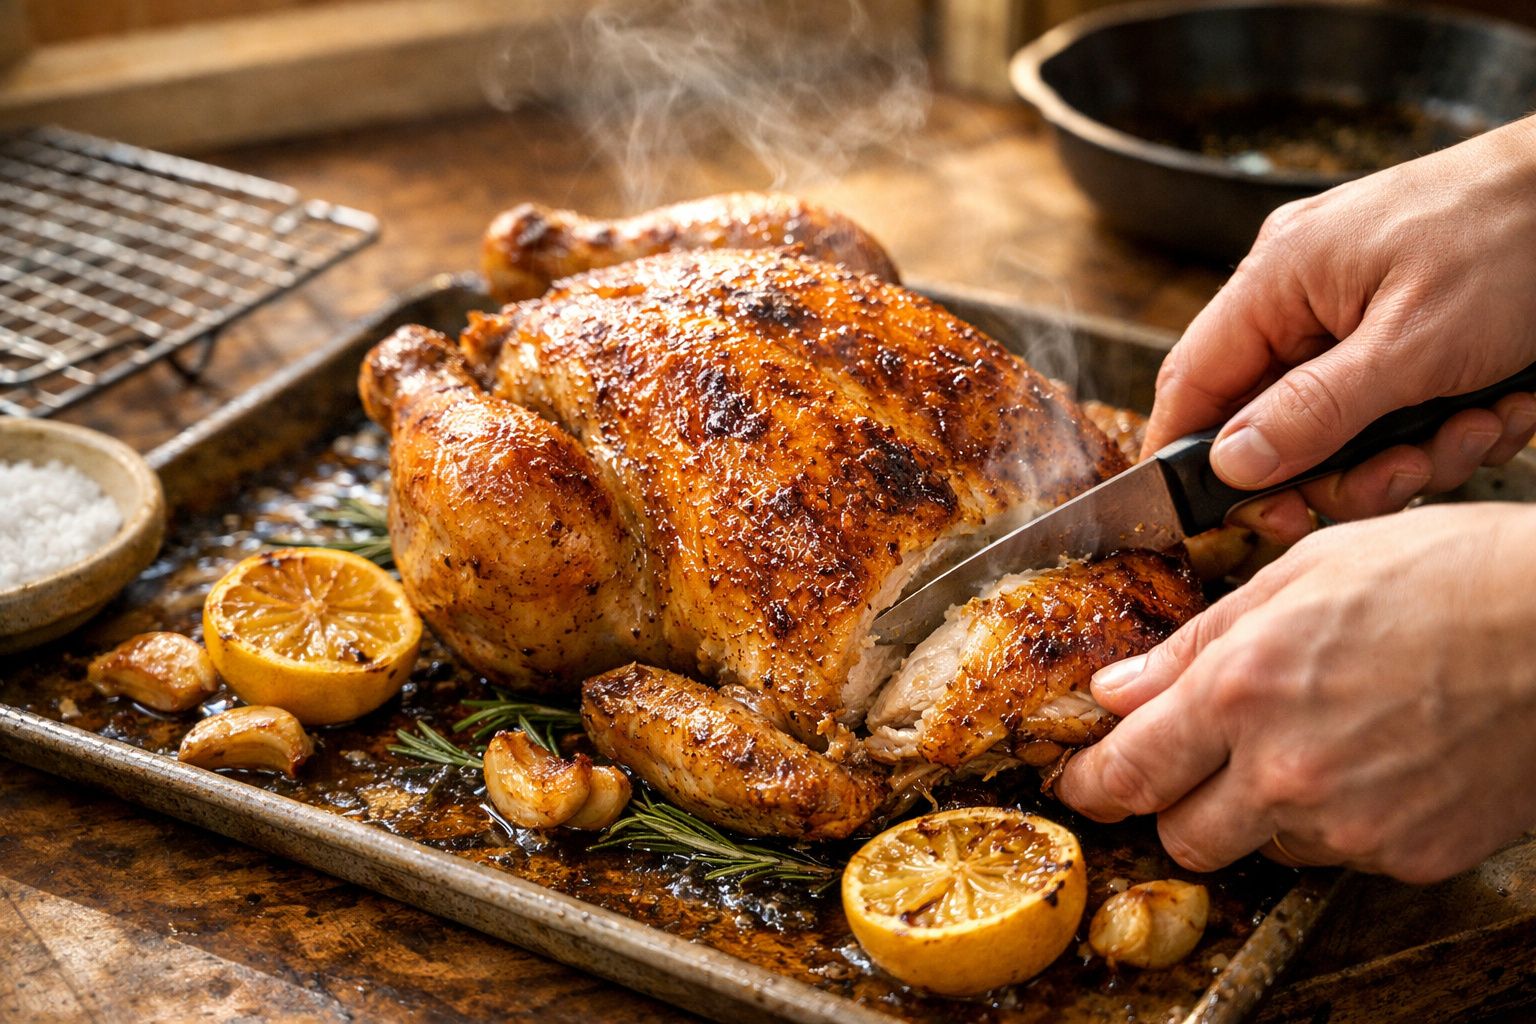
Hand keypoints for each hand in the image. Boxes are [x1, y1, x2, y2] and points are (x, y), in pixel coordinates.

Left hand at [1056, 503, 1535, 882]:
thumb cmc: (1449, 575)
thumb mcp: (1303, 572)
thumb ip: (1196, 643)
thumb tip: (1118, 689)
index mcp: (1243, 690)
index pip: (1129, 772)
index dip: (1092, 784)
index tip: (1082, 782)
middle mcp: (1287, 772)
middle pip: (1183, 836)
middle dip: (1174, 804)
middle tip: (1193, 764)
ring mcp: (1353, 825)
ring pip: (1263, 846)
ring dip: (1261, 808)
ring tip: (1312, 738)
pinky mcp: (1411, 855)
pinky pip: (1341, 854)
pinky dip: (1338, 818)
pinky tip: (1371, 758)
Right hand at [1146, 115, 1535, 542]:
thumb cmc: (1516, 236)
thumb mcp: (1411, 345)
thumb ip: (1310, 412)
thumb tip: (1228, 466)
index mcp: (1277, 279)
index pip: (1192, 382)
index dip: (1188, 459)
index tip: (1210, 521)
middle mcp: (1303, 298)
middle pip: (1271, 424)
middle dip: (1341, 470)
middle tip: (1401, 477)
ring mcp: (1354, 316)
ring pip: (1339, 432)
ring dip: (1412, 453)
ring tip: (1479, 427)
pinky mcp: (1405, 335)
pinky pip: (1391, 414)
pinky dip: (1446, 428)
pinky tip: (1501, 406)